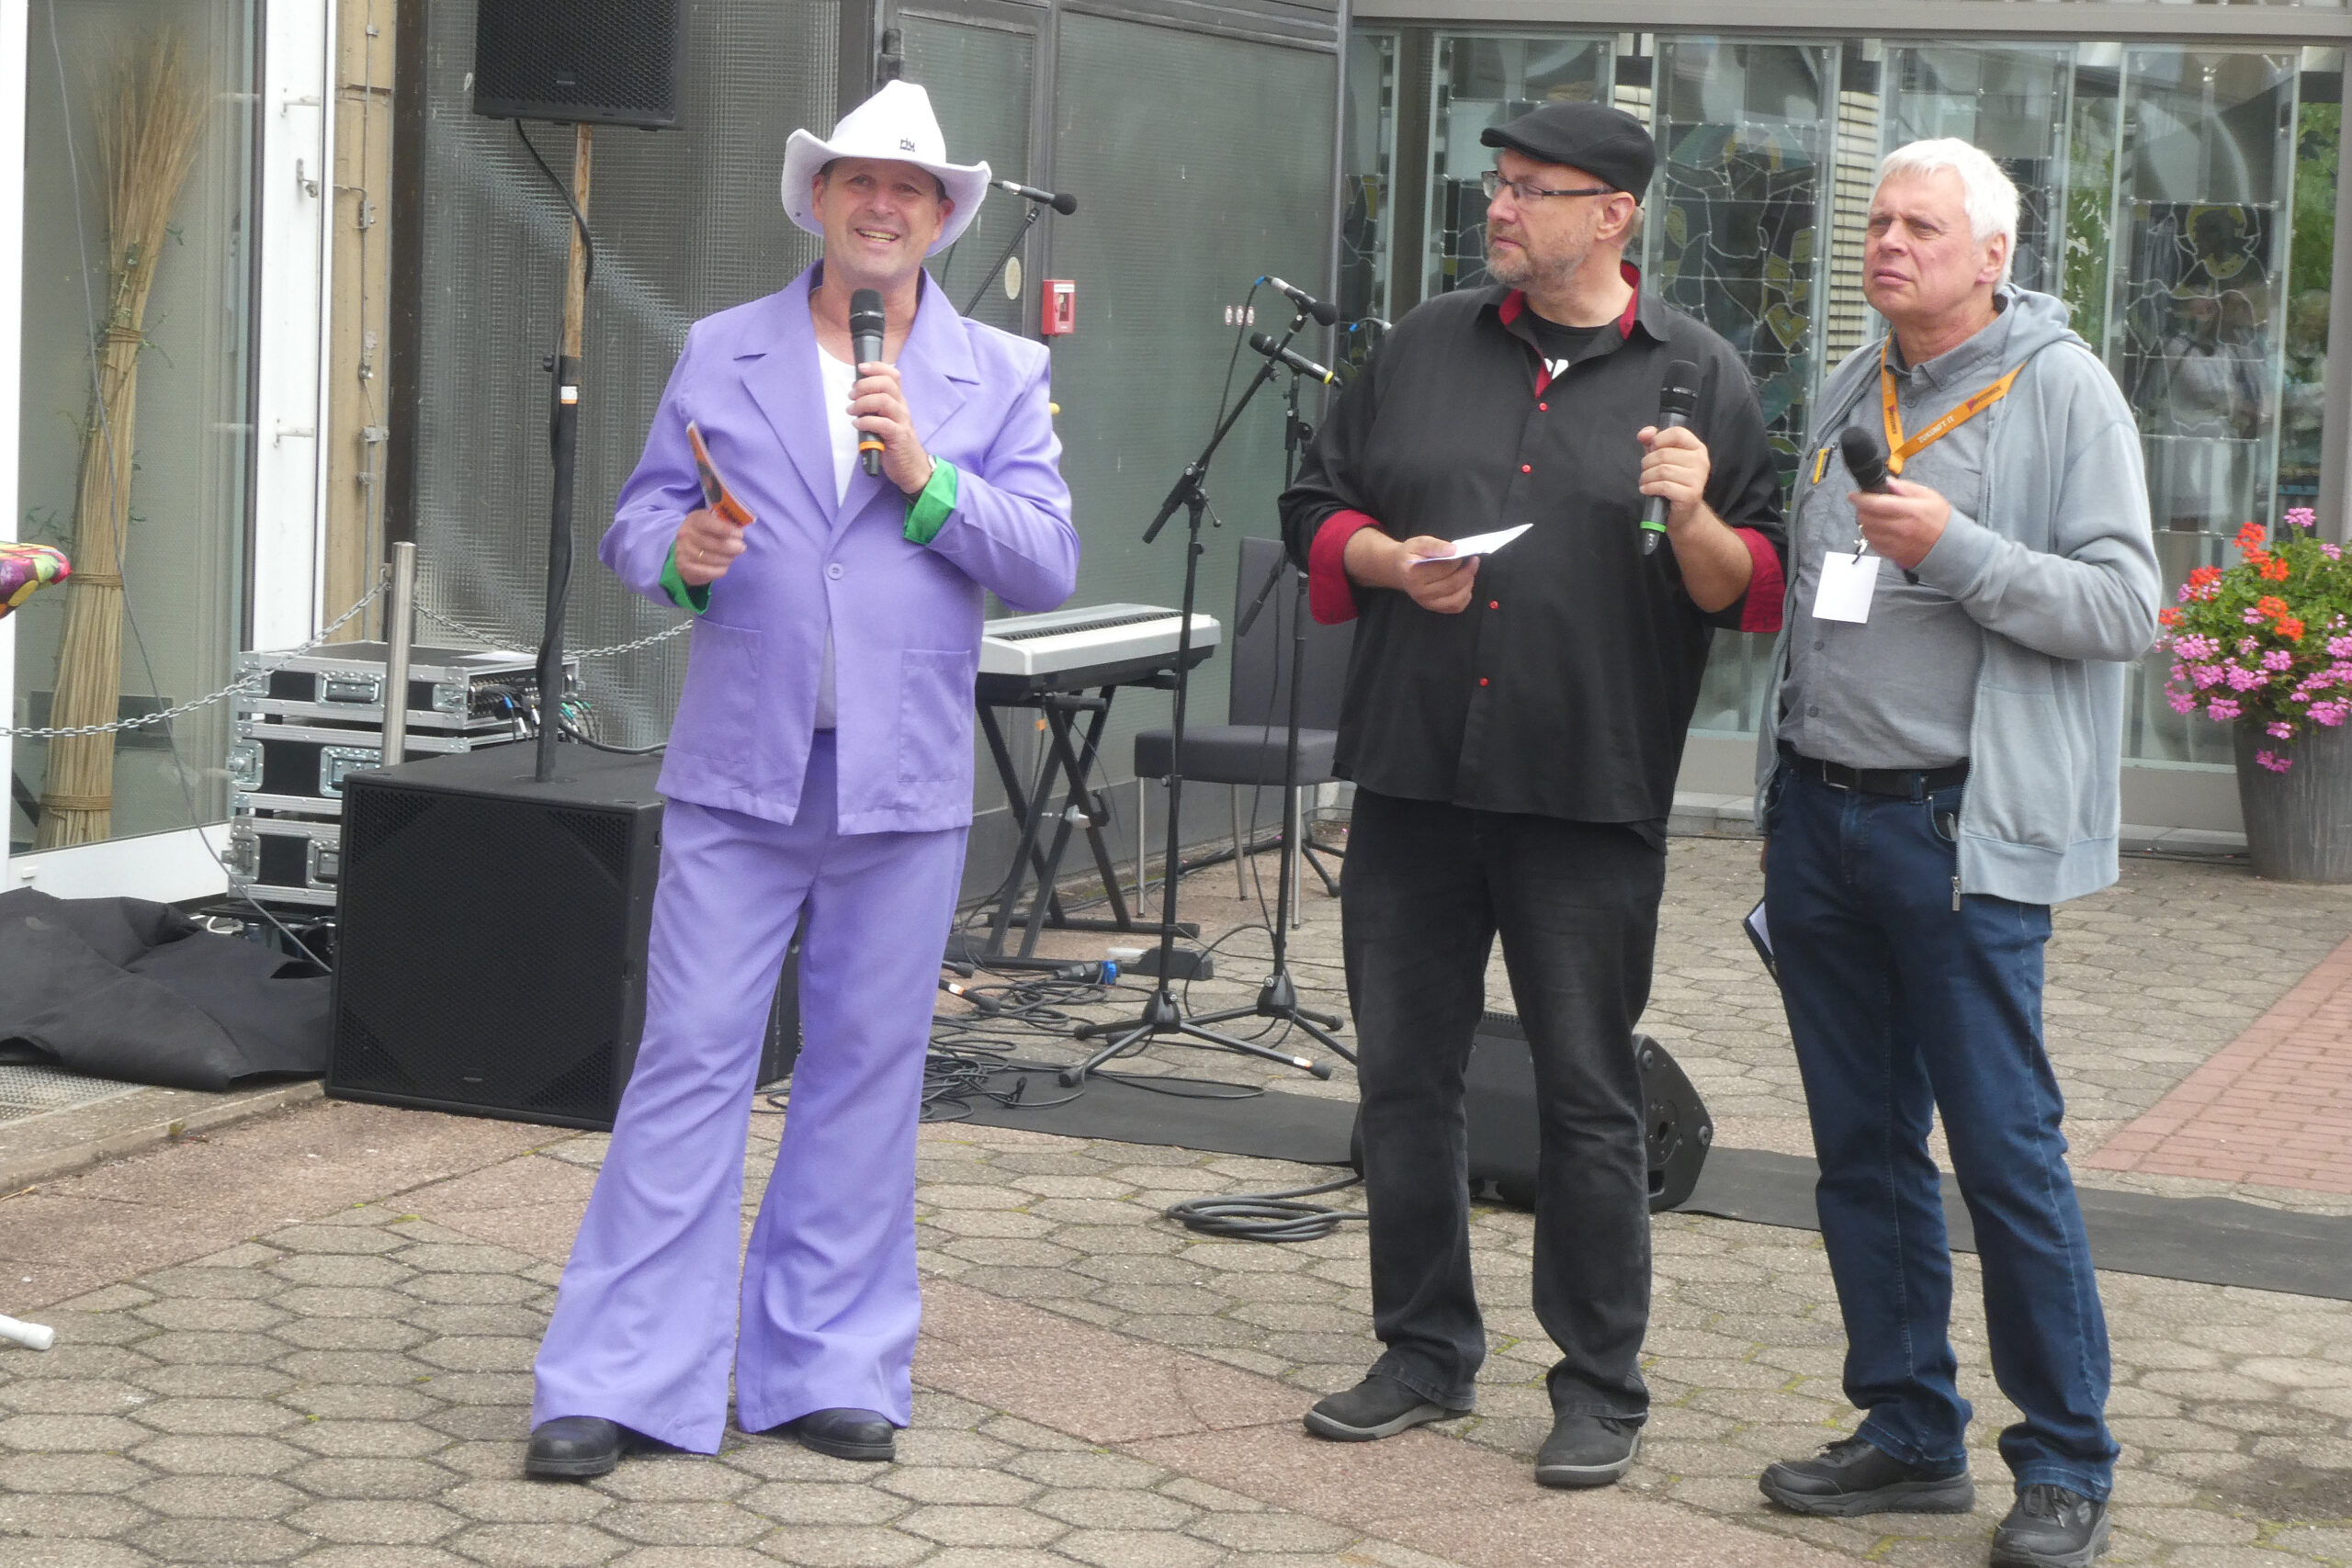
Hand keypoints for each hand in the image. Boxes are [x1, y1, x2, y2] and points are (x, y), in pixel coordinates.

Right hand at [675, 507, 745, 586]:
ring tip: (732, 556)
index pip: (708, 523)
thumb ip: (726, 524)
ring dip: (726, 558)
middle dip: (730, 547)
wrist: (687, 549)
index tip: (739, 534)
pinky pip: (707, 571)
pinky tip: (724, 566)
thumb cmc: (707, 533)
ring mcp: (683, 551)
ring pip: (710, 558)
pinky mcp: (685, 567)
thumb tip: (739, 533)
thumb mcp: (714, 522)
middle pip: (711, 543)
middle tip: (741, 547)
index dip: (725, 529)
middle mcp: (685, 534)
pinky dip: (720, 570)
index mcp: (694, 519)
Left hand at [849, 360, 935, 495]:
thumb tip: (856, 397)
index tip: (861, 368)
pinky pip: (882, 423)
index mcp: (899, 402)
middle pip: (887, 384)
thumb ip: (876, 409)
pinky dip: (866, 421)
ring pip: (884, 401)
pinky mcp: (899, 437)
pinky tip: (858, 425)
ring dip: (863, 403)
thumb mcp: (887, 421)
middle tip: (852, 394)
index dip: (877, 367)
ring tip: (852, 410)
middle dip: (865, 385)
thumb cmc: (895, 445)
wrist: (913, 469)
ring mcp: (902, 422)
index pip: (893, 376)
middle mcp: (902, 408)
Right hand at [1344, 528, 1478, 613]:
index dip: (1457, 560)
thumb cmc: (1411, 555)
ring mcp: (1427, 603)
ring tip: (1469, 572)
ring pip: (1457, 598)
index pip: (1443, 569)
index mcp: (1413, 575)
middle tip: (1474, 561)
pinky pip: (1456, 607)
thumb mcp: (1419, 543)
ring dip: (1468, 584)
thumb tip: (1454, 550)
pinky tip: (1464, 585)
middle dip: (1468, 571)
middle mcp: (1419, 592)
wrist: (1401, 570)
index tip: (1463, 552)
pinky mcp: (1435, 608)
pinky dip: (1465, 596)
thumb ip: (1436, 546)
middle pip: (1452, 584)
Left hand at [1638, 424, 1711, 527]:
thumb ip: (1653, 442)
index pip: (1677, 433)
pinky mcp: (1691, 495)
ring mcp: (1698, 478)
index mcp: (1697, 448)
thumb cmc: (1672, 482)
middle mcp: (1701, 461)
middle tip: (1645, 472)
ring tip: (1645, 482)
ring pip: (1662, 470)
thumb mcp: (1663, 459)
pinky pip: (1663, 486)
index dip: (1658, 439)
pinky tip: (1647, 490)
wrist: (1684, 513)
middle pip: (1664, 454)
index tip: (1651, 450)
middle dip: (1647, 463)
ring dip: (1646, 477)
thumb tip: (1644, 434)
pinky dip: (1649, 487)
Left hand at [1850, 477, 1950, 570]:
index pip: (1876, 504)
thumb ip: (1906, 488)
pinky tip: (1879, 529)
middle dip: (1862, 509)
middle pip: (1868, 518)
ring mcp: (1896, 543)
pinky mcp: (1894, 554)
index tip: (1853, 495)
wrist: (1950, 546)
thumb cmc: (1940, 519)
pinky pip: (1873, 544)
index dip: (1860, 499)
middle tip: (1866, 504)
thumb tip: (1887, 482)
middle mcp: (1900, 528)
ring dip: (1866, 523)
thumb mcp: (1928, 496)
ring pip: (1868, 532)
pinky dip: (1871, 535)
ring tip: (1874, 517)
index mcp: (1909, 511)